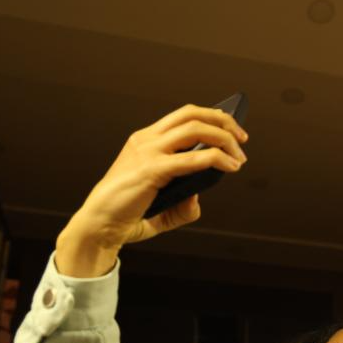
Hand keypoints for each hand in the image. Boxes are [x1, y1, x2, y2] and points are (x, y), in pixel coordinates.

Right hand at [56, 104, 248, 276]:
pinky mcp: (152, 170)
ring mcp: (148, 152)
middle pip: (192, 116)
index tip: (231, 127)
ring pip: (195, 130)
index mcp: (145, 141)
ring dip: (224, 139)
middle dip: (224, 122)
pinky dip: (216, 159)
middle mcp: (146, 140)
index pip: (182, 116)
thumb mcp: (162, 207)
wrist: (99, 226)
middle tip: (242, 139)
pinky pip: (192, 158)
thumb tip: (199, 196)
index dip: (210, 117)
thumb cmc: (126, 215)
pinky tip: (230, 167)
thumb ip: (182, 203)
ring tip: (239, 156)